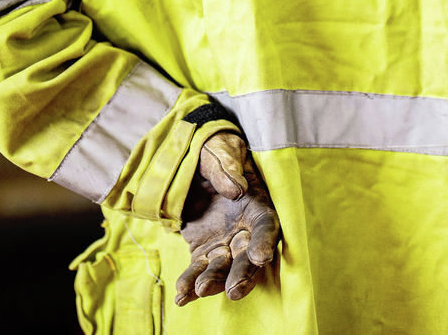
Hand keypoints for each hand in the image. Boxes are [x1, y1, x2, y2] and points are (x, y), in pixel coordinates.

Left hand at [175, 132, 280, 304]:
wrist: (189, 161)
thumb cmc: (211, 151)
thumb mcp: (219, 150)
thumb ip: (226, 167)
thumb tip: (235, 189)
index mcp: (255, 202)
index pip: (265, 226)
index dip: (265, 241)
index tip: (261, 256)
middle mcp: (244, 228)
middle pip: (248, 255)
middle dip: (243, 274)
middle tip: (234, 290)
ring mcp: (224, 241)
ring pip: (224, 267)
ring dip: (214, 281)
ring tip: (200, 289)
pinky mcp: (204, 250)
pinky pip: (199, 269)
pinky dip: (191, 283)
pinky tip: (182, 296)